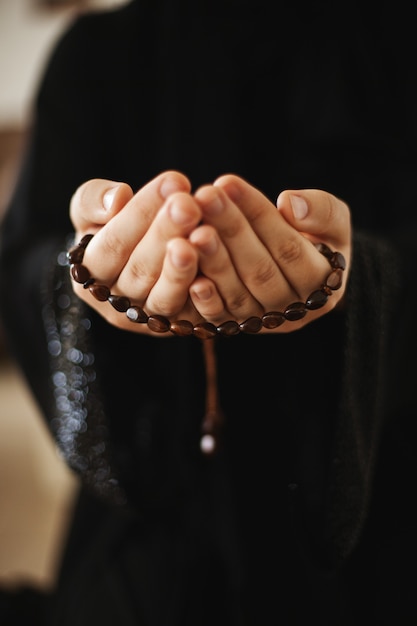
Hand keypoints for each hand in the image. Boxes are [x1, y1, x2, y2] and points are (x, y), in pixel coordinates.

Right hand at [69, 170, 206, 331]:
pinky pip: (193, 316)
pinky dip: (207, 294)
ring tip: (204, 233)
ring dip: (184, 268)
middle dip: (166, 234)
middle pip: (140, 271)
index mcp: (89, 273)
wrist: (137, 251)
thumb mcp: (92, 206)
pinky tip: (221, 264)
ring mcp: (149, 320)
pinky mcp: (180, 327)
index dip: (140, 213)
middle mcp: (116, 303)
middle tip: (189, 203)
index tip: (172, 181)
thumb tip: (118, 198)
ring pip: (164, 297)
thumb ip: (93, 200)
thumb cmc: (112, 224)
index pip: (112, 244)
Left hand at [188, 175, 350, 332]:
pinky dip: (205, 300)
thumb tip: (289, 202)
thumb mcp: (332, 221)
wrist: (297, 271)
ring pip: (238, 294)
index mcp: (322, 283)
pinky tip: (190, 277)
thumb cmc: (316, 236)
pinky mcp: (236, 328)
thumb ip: (322, 211)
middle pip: (260, 270)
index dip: (258, 215)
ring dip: (213, 261)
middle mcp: (294, 310)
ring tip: (192, 228)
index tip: (228, 182)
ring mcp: (263, 322)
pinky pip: (220, 318)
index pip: (288, 248)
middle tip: (204, 196)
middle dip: (230, 231)